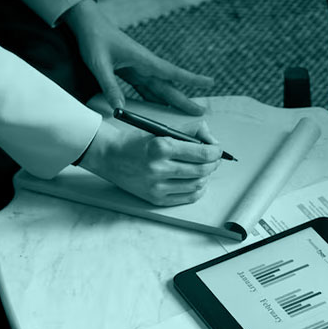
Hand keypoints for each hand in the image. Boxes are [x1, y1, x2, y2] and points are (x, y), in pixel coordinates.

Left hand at [62, 0, 214, 114]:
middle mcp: (145, 65)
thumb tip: (119, 107)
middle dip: (185, 99)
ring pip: (159, 89)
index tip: (210, 82)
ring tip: (185, 115)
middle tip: (202, 111)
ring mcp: (140, 69)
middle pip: (168, 86)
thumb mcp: (99, 64)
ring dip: (172, 102)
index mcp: (143, 60)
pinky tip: (160, 110)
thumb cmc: (95, 40)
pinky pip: (146, 89)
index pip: (171, 72)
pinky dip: (155, 99)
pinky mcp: (132, 72)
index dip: (191, 79)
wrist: (89, 26)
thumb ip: (109, 85)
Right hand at [77, 119, 222, 205]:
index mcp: (161, 147)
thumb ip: (189, 131)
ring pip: (197, 185)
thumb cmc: (136, 142)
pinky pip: (187, 198)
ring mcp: (157, 186)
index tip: (217, 149)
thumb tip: (211, 139)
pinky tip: (197, 181)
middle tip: (214, 159)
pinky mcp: (155, 198)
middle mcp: (159, 168)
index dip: (216, 151)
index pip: (202, 153)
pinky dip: (198, 190)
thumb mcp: (161, 130)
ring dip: (206, 176)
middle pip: (202, 170)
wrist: (110, 157)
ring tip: (205, 169)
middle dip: (213, 164)